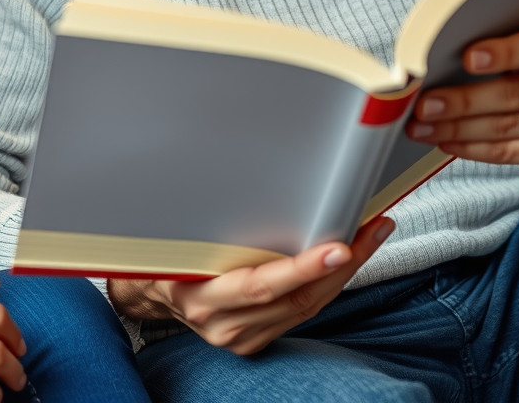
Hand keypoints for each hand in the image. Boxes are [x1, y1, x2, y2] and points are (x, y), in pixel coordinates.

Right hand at [108, 218, 392, 354]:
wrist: (147, 293)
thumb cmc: (164, 252)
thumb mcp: (176, 235)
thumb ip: (210, 222)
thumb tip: (245, 176)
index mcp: (198, 296)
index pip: (260, 286)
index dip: (302, 269)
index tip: (338, 247)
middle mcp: (222, 325)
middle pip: (296, 300)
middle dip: (341, 265)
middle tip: (372, 229)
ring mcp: (240, 339)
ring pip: (307, 308)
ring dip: (343, 273)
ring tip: (369, 236)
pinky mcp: (255, 342)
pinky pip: (302, 314)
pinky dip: (327, 286)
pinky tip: (344, 260)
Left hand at [406, 15, 518, 170]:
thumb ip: (499, 35)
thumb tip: (439, 52)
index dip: (504, 53)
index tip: (467, 58)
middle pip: (514, 94)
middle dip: (463, 102)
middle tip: (424, 105)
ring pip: (506, 127)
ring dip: (457, 130)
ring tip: (421, 128)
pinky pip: (508, 153)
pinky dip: (471, 149)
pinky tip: (445, 141)